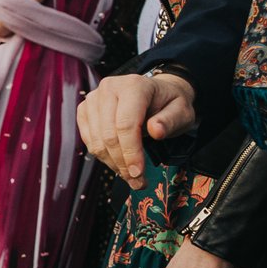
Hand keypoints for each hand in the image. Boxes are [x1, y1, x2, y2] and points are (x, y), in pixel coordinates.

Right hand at [78, 71, 197, 189]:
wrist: (156, 93)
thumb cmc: (169, 103)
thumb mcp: (181, 111)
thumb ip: (170, 120)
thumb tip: (156, 131)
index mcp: (133, 86)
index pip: (125, 124)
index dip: (130, 152)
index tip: (138, 174)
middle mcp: (109, 88)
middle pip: (108, 134)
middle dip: (122, 163)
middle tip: (137, 181)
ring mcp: (93, 98)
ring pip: (96, 140)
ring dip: (112, 163)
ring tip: (130, 175)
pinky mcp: (85, 109)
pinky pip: (89, 140)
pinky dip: (103, 156)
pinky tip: (118, 162)